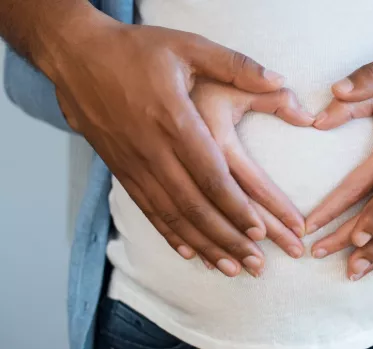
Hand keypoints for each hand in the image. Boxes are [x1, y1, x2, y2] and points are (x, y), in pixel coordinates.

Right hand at [50, 20, 305, 276]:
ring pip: (173, 216)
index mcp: (175, 120)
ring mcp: (134, 163)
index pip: (212, 175)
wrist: (76, 56)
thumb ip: (236, 65)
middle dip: (229, 238)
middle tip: (257, 264)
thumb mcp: (189, 46)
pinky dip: (171, 235)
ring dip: (205, 245)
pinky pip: (148, 210)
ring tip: (233, 268)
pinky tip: (191, 253)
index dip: (236, 206)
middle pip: (195, 206)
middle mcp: (153, 149)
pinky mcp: (121, 170)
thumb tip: (281, 79)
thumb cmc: (137, 50)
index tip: (261, 231)